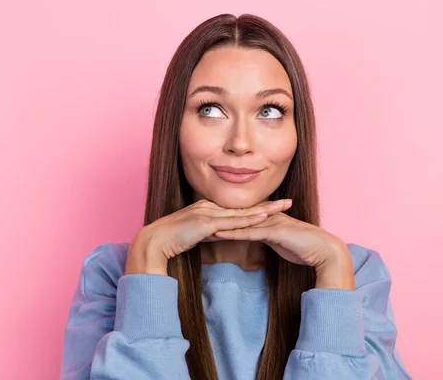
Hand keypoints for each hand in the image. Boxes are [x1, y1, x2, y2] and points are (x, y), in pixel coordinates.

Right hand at [124, 198, 292, 275]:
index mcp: (206, 208)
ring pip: (241, 212)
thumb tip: (218, 234)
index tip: (274, 207)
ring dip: (264, 209)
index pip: (236, 209)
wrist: (154, 242)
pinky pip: (232, 222)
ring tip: (283, 207)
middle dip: (268, 204)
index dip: (256, 207)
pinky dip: (249, 220)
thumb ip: (207, 232)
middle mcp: (209, 207)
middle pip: (243, 206)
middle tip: (288, 202)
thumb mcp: (193, 233)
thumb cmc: (170, 240)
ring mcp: (207, 213)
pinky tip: (263, 218)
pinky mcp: (205, 223)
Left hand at [211, 205, 354, 289]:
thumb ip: (267, 237)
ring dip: (219, 224)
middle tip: (193, 221)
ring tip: (198, 226)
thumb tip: (256, 237)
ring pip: (239, 222)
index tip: (202, 222)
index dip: (220, 218)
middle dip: (214, 218)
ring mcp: (270, 222)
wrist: (324, 251)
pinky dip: (232, 233)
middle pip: (235, 216)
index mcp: (267, 218)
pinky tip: (218, 234)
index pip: (239, 217)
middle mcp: (266, 217)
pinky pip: (250, 232)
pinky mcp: (274, 231)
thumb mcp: (280, 242)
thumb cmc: (304, 248)